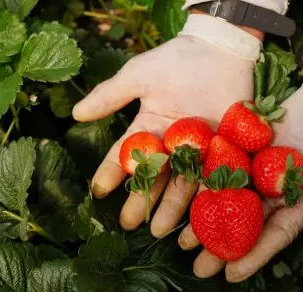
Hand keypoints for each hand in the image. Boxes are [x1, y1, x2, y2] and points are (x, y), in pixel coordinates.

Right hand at [72, 14, 258, 235]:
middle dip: (141, 200)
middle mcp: (173, 145)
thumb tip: (76, 114)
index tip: (98, 191)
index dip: (112, 173)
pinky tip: (198, 221)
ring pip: (182, 184)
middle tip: (128, 223)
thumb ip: (111, 95)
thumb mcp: (139, 75)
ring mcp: (199, 150)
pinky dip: (206, 200)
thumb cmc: (178, 59)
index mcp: (150, 128)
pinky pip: (215, 179)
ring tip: (158, 230)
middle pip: (154, 177)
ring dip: (170, 208)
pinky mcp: (225, 152)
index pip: (126, 155)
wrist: (221, 49)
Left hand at [177, 76, 302, 281]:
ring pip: (228, 199)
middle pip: (244, 224)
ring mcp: (257, 172)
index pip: (274, 235)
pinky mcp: (245, 147)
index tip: (231, 276)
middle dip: (222, 247)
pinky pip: (222, 165)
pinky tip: (184, 194)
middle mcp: (274, 194)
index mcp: (298, 207)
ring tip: (183, 242)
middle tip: (199, 269)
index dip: (254, 255)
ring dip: (206, 219)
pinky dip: (204, 180)